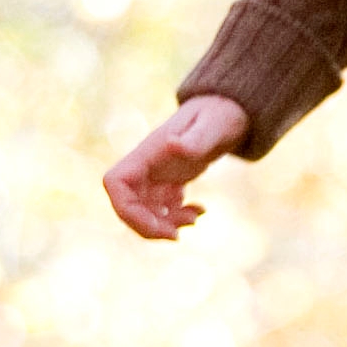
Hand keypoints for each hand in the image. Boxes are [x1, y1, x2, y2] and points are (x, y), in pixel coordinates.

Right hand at [105, 95, 250, 239]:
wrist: (230, 111)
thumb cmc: (221, 115)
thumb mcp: (214, 126)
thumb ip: (196, 139)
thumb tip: (174, 146)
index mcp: (147, 152)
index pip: (115, 183)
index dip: (127, 210)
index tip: (158, 225)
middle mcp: (146, 165)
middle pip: (126, 204)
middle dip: (147, 226)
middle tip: (178, 235)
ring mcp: (156, 174)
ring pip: (144, 210)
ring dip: (165, 224)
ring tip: (196, 217)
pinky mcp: (169, 181)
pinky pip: (161, 208)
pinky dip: (177, 217)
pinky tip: (201, 210)